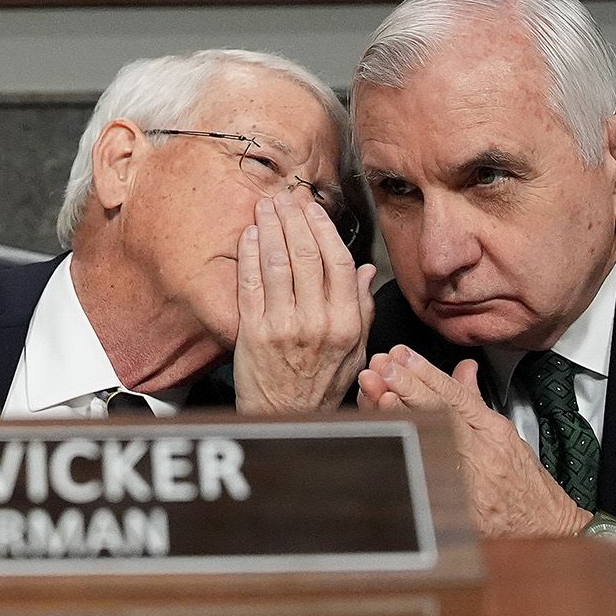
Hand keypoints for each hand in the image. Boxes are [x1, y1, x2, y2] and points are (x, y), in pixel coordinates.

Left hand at [231, 188, 376, 414]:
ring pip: (276, 264)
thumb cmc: (321, 384)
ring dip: (270, 227)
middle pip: (305, 255)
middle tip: (285, 197)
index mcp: (345, 324)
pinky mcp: (253, 333)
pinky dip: (250, 255)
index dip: (322, 228)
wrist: (286, 418)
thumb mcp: (355, 351)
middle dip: (293, 218)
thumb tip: (366, 271)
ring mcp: (282, 326)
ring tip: (266, 206)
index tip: (311, 207)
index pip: (337, 262)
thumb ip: (361, 309)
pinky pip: (250, 284)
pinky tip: (251, 235)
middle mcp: (316, 322)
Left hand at [359, 345, 588, 539]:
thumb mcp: (506, 437)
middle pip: (440, 412)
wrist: (551, 529)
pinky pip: (430, 478)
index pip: (456, 395)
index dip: (427, 373)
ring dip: (401, 416)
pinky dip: (410, 456)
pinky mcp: (462, 508)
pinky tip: (391, 439)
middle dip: (407, 386)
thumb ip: (477, 402)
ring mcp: (471, 481)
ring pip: (432, 440)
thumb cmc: (529, 486)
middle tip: (382, 365)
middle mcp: (482, 452)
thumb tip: (463, 370)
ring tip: (377, 394)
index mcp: (494, 432)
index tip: (402, 355)